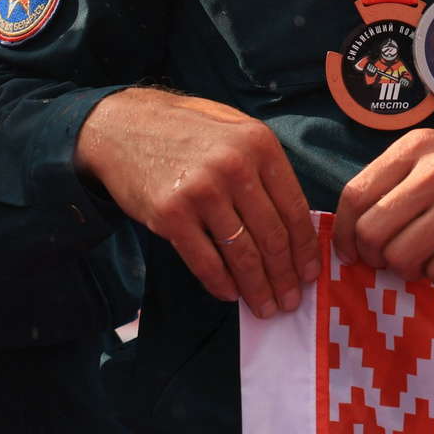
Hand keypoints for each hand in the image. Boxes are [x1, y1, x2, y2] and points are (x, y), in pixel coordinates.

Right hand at [74, 87, 317, 317]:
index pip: (294, 208)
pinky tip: (230, 294)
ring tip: (265, 306)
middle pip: (272, 237)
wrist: (123, 127)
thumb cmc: (185, 131)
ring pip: (242, 255)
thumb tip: (296, 223)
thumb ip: (265, 168)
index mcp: (259, 145)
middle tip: (290, 301)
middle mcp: (235, 166)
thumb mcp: (235, 130)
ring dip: (257, 288)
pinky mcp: (170, 214)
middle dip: (285, 277)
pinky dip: (221, 284)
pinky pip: (206, 262)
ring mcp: (201, 191)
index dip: (305, 249)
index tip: (311, 273)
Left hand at [332, 125, 433, 287]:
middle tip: (386, 261)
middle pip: (372, 230)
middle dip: (372, 256)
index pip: (355, 194)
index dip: (342, 231)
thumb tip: (356, 225)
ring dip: (405, 269)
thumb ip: (399, 178)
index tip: (349, 250)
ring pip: (402, 256)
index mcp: (417, 147)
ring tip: (422, 261)